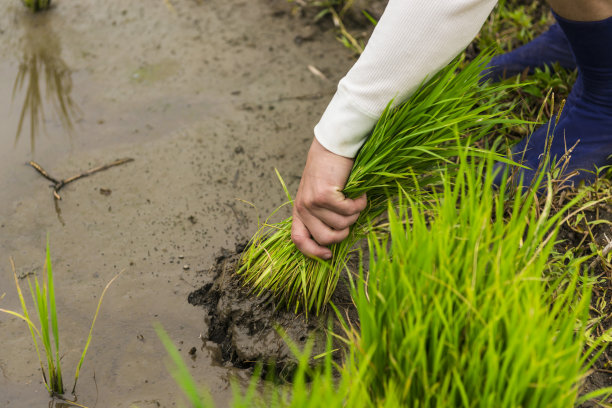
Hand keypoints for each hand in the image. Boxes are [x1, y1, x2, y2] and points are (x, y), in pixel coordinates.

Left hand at [291, 138, 366, 258]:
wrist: (333, 145)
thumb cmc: (330, 170)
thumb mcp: (319, 195)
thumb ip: (322, 215)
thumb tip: (336, 239)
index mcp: (300, 210)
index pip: (298, 240)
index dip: (313, 252)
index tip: (329, 254)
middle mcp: (303, 207)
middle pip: (325, 238)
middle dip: (344, 232)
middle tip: (351, 216)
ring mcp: (312, 202)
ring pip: (341, 225)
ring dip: (355, 214)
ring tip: (355, 199)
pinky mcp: (324, 195)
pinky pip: (349, 211)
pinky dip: (359, 203)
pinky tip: (359, 192)